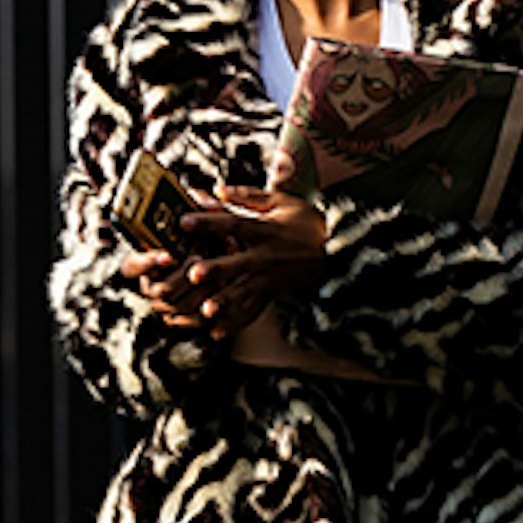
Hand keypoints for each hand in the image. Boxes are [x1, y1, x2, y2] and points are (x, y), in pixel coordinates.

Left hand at [122, 187, 325, 340]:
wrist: (338, 250)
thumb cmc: (307, 222)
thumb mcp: (282, 202)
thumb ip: (248, 197)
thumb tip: (217, 189)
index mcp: (266, 230)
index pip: (233, 224)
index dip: (209, 222)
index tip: (184, 222)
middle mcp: (266, 256)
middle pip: (237, 262)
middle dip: (216, 269)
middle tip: (193, 274)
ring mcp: (271, 278)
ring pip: (244, 292)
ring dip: (225, 302)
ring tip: (205, 311)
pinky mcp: (274, 293)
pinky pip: (253, 311)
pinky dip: (235, 323)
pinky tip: (216, 333)